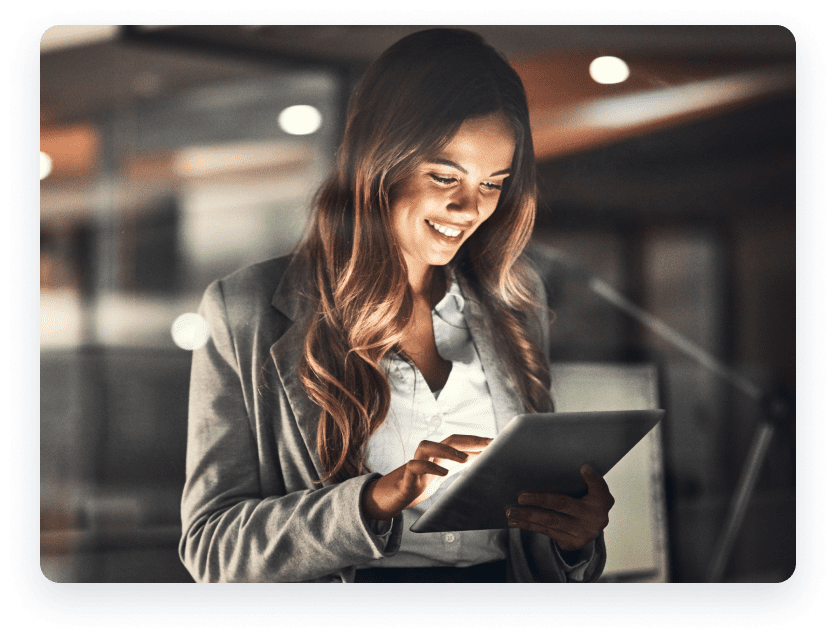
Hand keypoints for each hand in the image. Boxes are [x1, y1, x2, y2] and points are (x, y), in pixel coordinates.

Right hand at [362, 435, 491, 520]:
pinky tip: (443, 473)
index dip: (476, 440)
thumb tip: (484, 464)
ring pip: (427, 446)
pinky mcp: (406, 476)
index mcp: (438, 454)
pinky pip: (415, 465)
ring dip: (447, 450)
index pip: (459, 441)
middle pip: (448, 439)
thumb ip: (458, 468)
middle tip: (488, 445)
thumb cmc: (419, 483)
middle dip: (469, 440)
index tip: (496, 442)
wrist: (392, 496)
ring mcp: (415, 463)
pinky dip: (429, 466)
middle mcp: (427, 455)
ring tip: (465, 459)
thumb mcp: (442, 474)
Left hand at [506, 464, 614, 551]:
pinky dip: (529, 526)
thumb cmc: (586, 500)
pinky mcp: (572, 543)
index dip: (592, 478)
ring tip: (511, 511)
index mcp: (601, 499)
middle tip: (520, 498)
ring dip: (528, 517)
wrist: (591, 526)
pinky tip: (516, 521)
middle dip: (539, 502)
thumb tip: (573, 466)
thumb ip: (584, 479)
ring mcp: (583, 533)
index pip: (598, 487)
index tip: (584, 468)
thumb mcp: (591, 489)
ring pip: (550, 523)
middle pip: (563, 505)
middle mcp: (595, 518)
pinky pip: (546, 533)